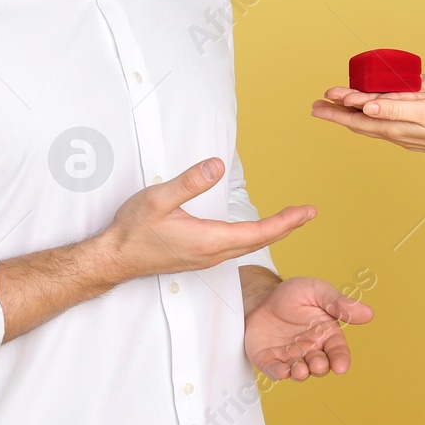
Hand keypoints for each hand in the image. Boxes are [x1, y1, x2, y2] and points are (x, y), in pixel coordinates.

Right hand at [104, 158, 315, 280]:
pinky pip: (236, 247)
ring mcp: (206, 258)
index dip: (285, 221)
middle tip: (309, 213)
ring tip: (291, 219)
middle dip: (287, 226)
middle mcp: (212, 253)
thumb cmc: (133, 230)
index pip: (258, 231)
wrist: (115, 258)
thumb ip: (189, 182)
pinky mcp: (199, 257)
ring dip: (272, 232)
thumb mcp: (158, 199)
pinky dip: (254, 237)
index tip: (307, 212)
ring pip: (248, 245)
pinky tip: (256, 231)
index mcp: (209, 239)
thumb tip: (217, 166)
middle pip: (259, 240)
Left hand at [244, 276, 373, 380]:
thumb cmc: (293, 295)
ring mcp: (290, 357)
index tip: (341, 366)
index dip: (341, 360)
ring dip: (301, 373)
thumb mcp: (317, 291)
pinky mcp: (270, 360)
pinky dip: (279, 373)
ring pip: (299, 372)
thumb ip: (338, 303)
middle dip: (319, 368)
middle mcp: (311, 350)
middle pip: (320, 366)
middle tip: (316, 364)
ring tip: (299, 370)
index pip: (338, 352)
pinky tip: (282, 371)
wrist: (261, 297)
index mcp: (326, 335)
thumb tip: (368, 313)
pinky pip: (275, 371)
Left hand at [310, 80, 424, 158]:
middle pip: (359, 122)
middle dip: (338, 112)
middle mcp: (396, 130)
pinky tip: (372, 109)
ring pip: (372, 122)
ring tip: (338, 104)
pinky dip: (372, 113)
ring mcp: (406, 130)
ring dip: (352, 112)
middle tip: (318, 105)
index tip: (320, 100)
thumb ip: (395, 108)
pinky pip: (386, 120)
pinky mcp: (417, 126)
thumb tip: (365, 109)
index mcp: (395, 125)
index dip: (338, 109)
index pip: (357, 118)